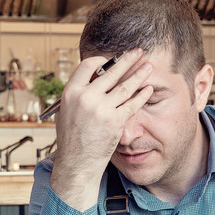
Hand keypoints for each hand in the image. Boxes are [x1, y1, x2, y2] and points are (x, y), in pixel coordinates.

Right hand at [51, 48, 153, 210]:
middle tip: (138, 51)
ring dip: (139, 74)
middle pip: (111, 72)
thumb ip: (77, 94)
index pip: (88, 65)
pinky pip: (132, 104)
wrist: (77, 163)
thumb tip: (91, 78)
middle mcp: (85, 98)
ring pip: (125, 86)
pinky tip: (149, 89)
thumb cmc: (71, 138)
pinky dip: (142, 95)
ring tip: (148, 66)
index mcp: (71, 92)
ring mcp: (101, 109)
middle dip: (127, 59)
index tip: (112, 58)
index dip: (102, 59)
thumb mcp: (66, 111)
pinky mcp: (115, 121)